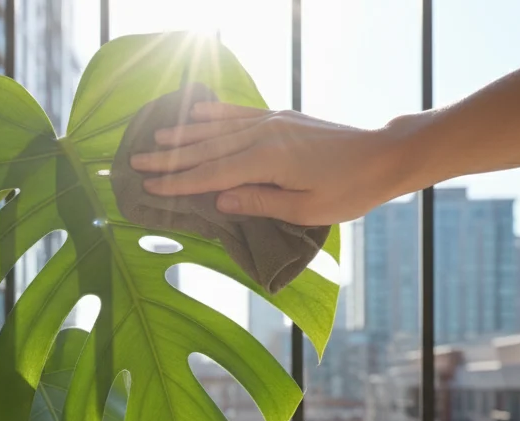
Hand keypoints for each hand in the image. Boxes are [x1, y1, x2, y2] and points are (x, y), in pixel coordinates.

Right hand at [130, 102, 417, 225]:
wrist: (383, 156)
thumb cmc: (349, 191)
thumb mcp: (304, 210)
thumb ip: (258, 202)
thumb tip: (218, 200)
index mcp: (266, 161)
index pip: (210, 175)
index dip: (177, 183)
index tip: (149, 187)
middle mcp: (263, 135)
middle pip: (206, 149)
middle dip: (169, 158)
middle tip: (136, 163)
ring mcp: (272, 122)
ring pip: (217, 128)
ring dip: (184, 134)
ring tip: (156, 137)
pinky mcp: (281, 117)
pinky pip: (239, 114)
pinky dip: (215, 113)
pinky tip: (197, 111)